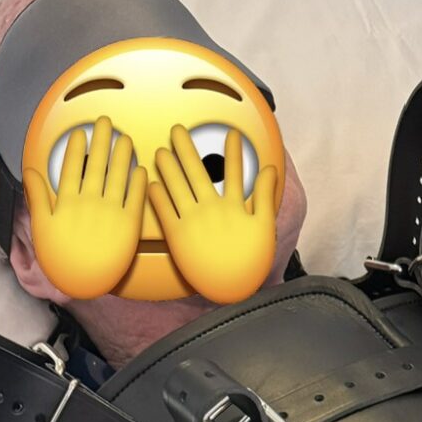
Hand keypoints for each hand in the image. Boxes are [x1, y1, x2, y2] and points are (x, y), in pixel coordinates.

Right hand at [23, 116, 145, 299]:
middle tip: (107, 122)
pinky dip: (138, 183)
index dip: (76, 147)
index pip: (72, 166)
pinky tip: (141, 170)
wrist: (83, 284)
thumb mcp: (40, 227)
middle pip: (97, 164)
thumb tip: (29, 172)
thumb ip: (36, 196)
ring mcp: (109, 213)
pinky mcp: (128, 226)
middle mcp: (89, 202)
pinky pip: (134, 198)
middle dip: (102, 140)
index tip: (80, 133)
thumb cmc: (60, 260)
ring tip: (125, 138)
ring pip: (117, 176)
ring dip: (122, 155)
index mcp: (67, 201)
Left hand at [150, 126, 277, 304]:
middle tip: (177, 130)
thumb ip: (267, 196)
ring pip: (178, 186)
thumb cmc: (250, 263)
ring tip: (161, 151)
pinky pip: (165, 211)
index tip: (231, 133)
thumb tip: (270, 170)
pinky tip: (151, 184)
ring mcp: (193, 222)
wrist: (231, 290)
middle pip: (197, 171)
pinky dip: (158, 196)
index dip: (233, 151)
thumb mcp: (266, 228)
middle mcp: (212, 210)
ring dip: (169, 166)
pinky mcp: (177, 237)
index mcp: (234, 208)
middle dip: (187, 148)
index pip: (234, 171)